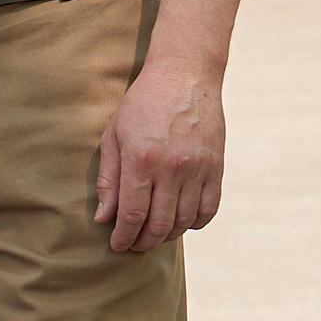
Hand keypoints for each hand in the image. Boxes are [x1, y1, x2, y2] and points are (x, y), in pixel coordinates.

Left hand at [93, 55, 225, 253]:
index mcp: (141, 159)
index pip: (132, 214)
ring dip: (168, 235)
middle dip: (143, 241)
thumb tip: (103, 217)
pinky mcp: (216, 167)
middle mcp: (172, 167)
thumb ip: (108, 179)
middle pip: (159, 224)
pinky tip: (182, 221)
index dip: (123, 236)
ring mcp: (198, 168)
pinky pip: (209, 209)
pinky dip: (195, 223)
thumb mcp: (114, 135)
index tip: (118, 245)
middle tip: (134, 244)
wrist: (185, 75)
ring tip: (155, 233)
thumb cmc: (142, 104)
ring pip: (184, 221)